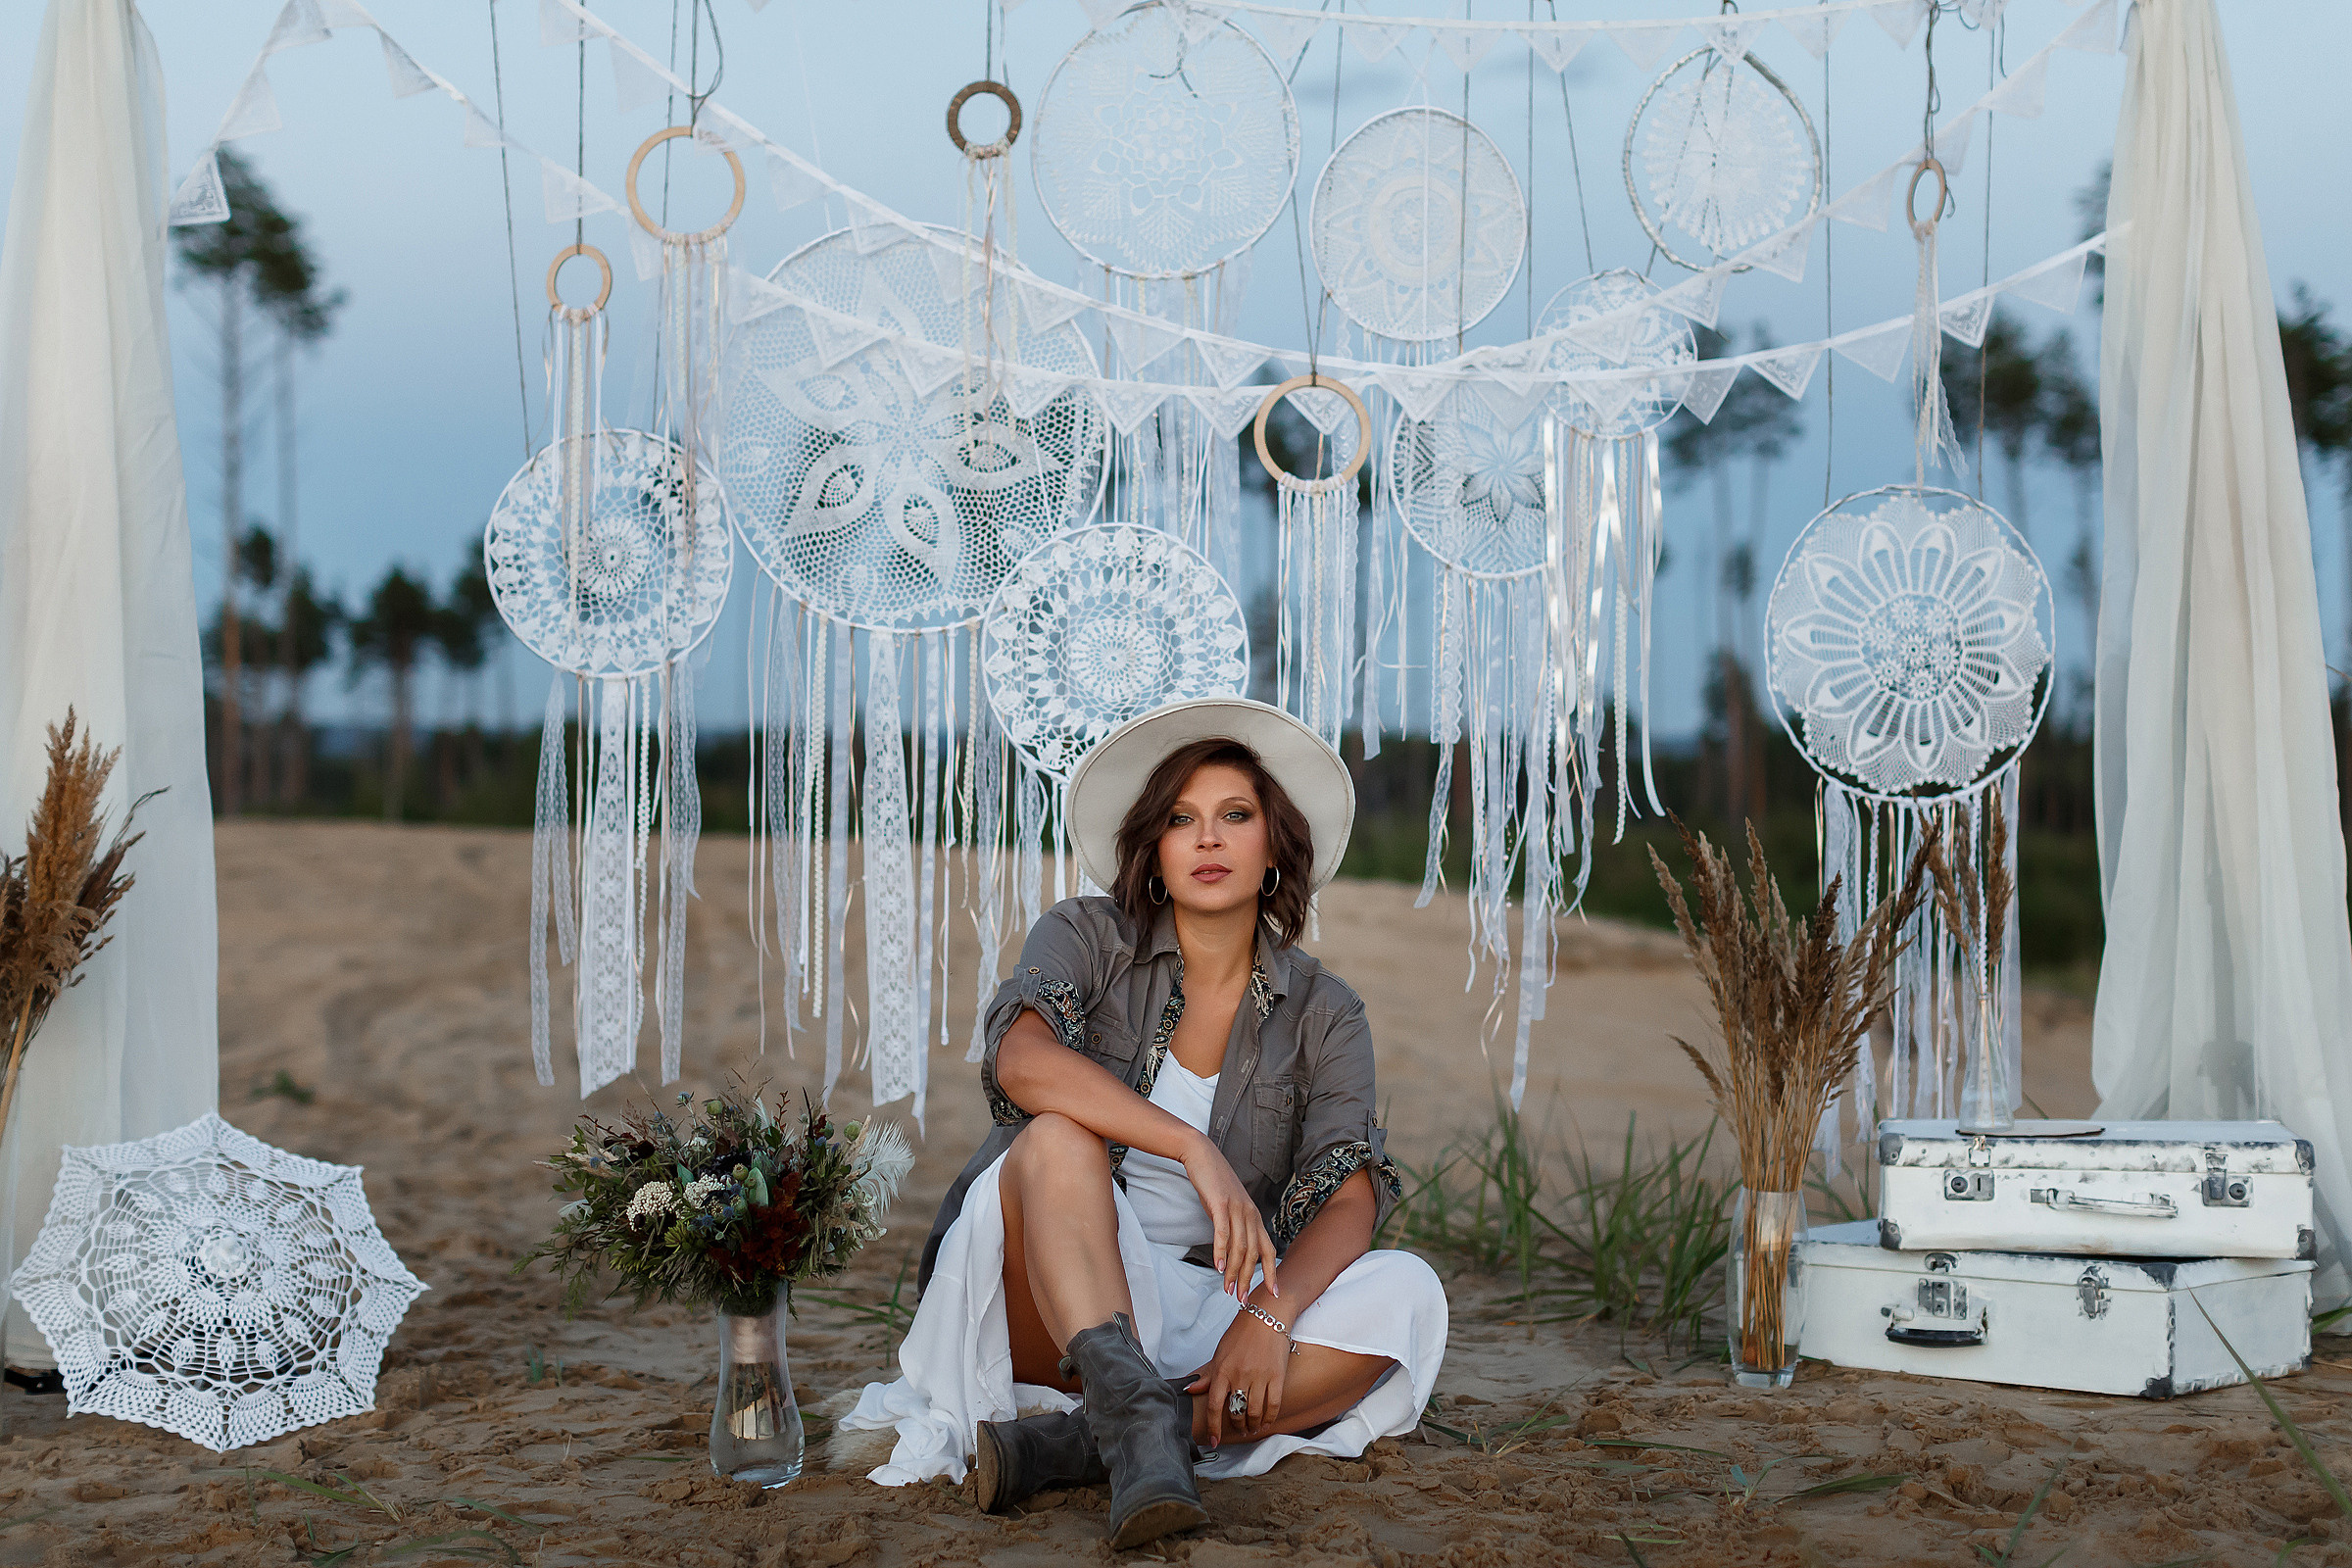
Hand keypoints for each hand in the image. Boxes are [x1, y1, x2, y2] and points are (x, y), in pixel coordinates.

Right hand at [1181, 1134, 1279, 1302]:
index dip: (1272, 1272)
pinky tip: (1219, 1268)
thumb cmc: (1215, 1184)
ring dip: (1234, 1271)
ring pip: (1240, 1246)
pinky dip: (1222, 1252)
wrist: (1202, 1156)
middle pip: (1254, 1253)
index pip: (1268, 1249)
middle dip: (1249, 1279)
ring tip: (1228, 1290)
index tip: (1273, 1293)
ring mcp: (1236, 1208)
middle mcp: (1250, 1213)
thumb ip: (1236, 1228)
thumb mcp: (1230, 1208)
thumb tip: (1234, 1253)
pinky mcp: (1220, 1203)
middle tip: (1243, 1300)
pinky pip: (1223, 1232)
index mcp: (1254, 1216)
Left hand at [1186, 1304, 1290, 1446]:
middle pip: (1236, 1412)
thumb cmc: (1241, 1334)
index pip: (1215, 1406)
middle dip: (1236, 1426)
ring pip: (1254, 1412)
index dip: (1214, 1427)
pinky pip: (1273, 1404)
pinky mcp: (1277, 1376)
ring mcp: (1259, 1377)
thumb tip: (1190, 1389)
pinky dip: (1269, 1417)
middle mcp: (1239, 1375)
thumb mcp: (1220, 1352)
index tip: (1214, 1441)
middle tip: (1238, 1430)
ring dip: (1252, 1425)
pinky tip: (1265, 1422)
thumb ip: (1208, 1374)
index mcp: (1222, 1371)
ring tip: (1252, 1428)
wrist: (1266, 1317)